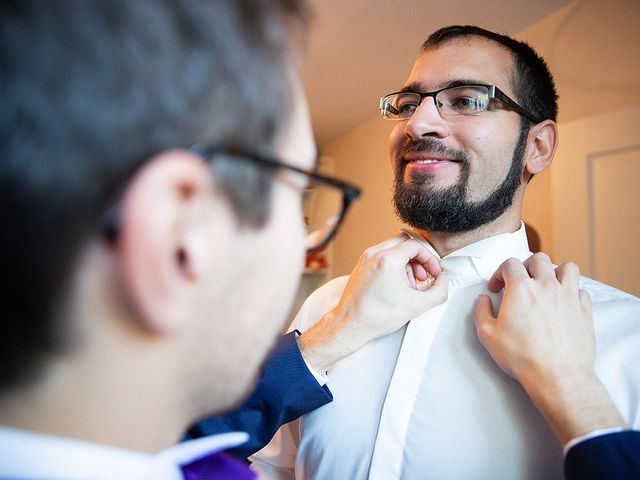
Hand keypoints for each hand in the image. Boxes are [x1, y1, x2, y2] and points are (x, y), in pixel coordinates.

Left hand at [299, 235, 447, 372]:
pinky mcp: (360, 267)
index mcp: (387, 258)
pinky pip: (381, 257)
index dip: (430, 258)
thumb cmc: (377, 316)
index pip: (416, 245)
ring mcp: (365, 259)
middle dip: (418, 258)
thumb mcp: (417, 305)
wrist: (350, 325)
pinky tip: (397, 286)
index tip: (434, 273)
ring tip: (410, 285)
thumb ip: (438, 291)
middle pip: (404, 243)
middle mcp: (374, 254)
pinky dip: (393, 266)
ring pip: (392, 250)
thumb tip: (444, 280)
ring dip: (406, 263)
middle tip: (423, 276)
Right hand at [473, 253, 625, 443]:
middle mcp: (547, 286)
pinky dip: (572, 291)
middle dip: (526, 266)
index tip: (497, 287)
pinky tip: (563, 303)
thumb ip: (481, 311)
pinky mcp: (584, 311)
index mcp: (521, 289)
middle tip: (520, 281)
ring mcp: (569, 297)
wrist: (558, 376)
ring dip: (555, 272)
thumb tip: (483, 300)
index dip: (499, 273)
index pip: (510, 264)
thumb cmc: (523, 357)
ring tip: (547, 284)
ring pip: (567, 268)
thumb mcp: (487, 335)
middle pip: (539, 259)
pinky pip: (581, 290)